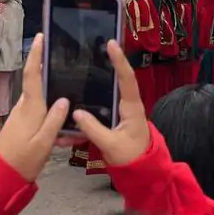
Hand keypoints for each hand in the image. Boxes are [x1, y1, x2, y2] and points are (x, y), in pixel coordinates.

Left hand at [0, 36, 71, 181]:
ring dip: (54, 104)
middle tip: (68, 67)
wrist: (1, 179)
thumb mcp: (44, 142)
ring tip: (71, 112)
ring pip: (41, 102)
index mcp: (30, 108)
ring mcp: (21, 117)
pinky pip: (40, 116)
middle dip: (50, 74)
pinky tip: (63, 136)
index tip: (40, 37)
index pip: (32, 75)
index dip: (36, 55)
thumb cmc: (23, 159)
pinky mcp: (22, 127)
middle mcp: (24, 108)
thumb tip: (65, 99)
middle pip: (38, 84)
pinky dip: (51, 120)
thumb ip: (55, 120)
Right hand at [73, 40, 149, 166]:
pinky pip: (98, 111)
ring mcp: (120, 111)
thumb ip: (94, 129)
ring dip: (91, 87)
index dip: (120, 61)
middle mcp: (127, 105)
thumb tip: (76, 113)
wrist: (142, 171)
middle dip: (105, 65)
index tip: (112, 43)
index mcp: (132, 107)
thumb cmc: (132, 156)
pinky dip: (86, 113)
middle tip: (92, 48)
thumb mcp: (112, 145)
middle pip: (116, 80)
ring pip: (104, 94)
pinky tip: (72, 116)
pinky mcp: (112, 120)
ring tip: (79, 71)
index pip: (127, 79)